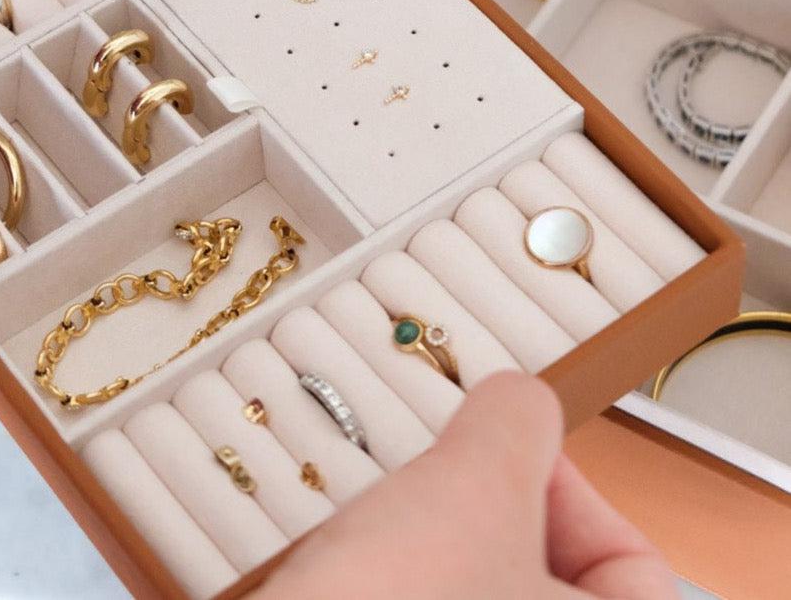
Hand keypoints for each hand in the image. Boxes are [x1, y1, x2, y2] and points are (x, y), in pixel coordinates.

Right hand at [253, 373, 678, 599]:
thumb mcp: (477, 482)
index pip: (631, 565)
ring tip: (381, 522)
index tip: (506, 453)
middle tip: (437, 480)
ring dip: (427, 546)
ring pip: (467, 592)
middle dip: (481, 512)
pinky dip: (392, 583)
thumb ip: (518, 418)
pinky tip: (350, 562)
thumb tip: (519, 400)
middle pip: (539, 574)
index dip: (570, 488)